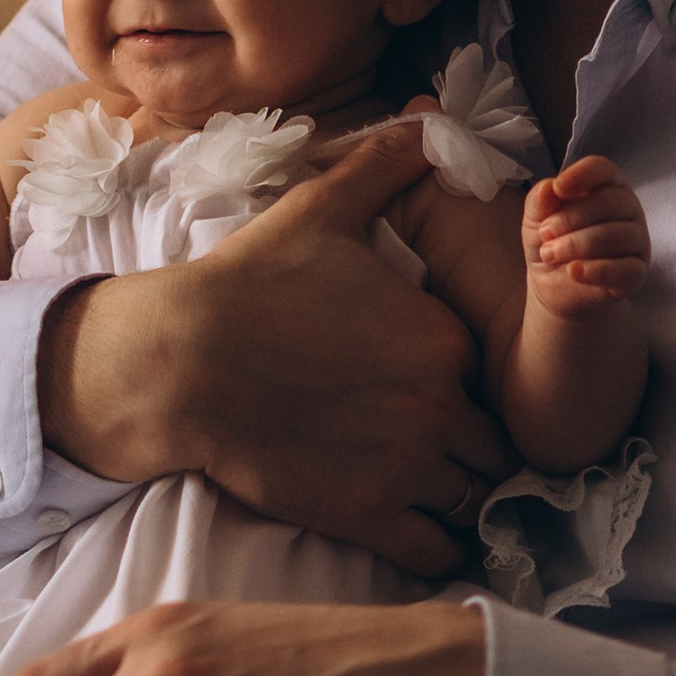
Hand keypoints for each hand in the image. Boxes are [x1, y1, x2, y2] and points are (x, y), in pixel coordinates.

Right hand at [40, 122, 512, 576]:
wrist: (180, 361)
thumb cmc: (248, 284)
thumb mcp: (321, 209)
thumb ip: (384, 166)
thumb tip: (424, 126)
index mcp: (442, 338)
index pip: (491, 379)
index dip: (469, 390)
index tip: (438, 395)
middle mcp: (438, 405)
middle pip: (495, 448)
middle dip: (474, 450)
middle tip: (439, 452)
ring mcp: (404, 465)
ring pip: (473, 501)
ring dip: (458, 500)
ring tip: (429, 494)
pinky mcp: (365, 514)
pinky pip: (438, 550)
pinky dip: (436, 546)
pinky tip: (415, 532)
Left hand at [523, 157, 650, 315]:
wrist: (552, 285)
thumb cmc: (550, 242)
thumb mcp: (535, 217)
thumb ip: (540, 199)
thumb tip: (550, 189)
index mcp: (606, 186)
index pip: (603, 169)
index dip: (582, 175)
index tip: (559, 189)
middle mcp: (628, 209)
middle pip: (610, 201)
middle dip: (571, 218)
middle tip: (545, 234)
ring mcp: (637, 240)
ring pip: (616, 235)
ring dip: (577, 245)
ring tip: (551, 254)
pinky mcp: (636, 272)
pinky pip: (625, 269)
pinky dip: (596, 271)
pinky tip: (574, 272)